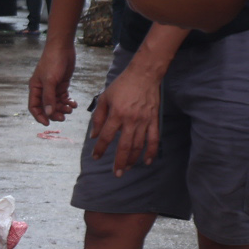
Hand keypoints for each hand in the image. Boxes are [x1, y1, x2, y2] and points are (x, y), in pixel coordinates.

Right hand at [29, 40, 76, 125]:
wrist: (63, 48)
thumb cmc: (53, 62)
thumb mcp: (50, 80)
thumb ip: (49, 98)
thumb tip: (48, 113)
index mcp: (35, 88)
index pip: (34, 107)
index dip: (39, 116)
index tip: (48, 124)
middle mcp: (42, 89)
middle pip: (47, 107)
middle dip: (55, 113)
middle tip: (64, 117)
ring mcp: (52, 87)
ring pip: (56, 104)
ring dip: (63, 108)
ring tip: (70, 109)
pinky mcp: (61, 85)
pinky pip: (64, 98)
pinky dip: (68, 102)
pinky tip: (74, 104)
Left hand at [87, 57, 162, 174]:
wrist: (144, 74)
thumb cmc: (122, 85)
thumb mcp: (105, 98)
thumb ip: (98, 117)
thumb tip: (94, 135)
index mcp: (116, 114)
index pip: (106, 136)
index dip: (100, 149)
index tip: (95, 157)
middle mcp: (130, 120)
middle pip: (124, 146)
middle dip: (119, 162)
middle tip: (116, 174)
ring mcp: (144, 121)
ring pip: (139, 146)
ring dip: (132, 159)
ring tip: (126, 169)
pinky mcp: (154, 120)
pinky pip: (154, 139)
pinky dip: (151, 152)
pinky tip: (147, 162)